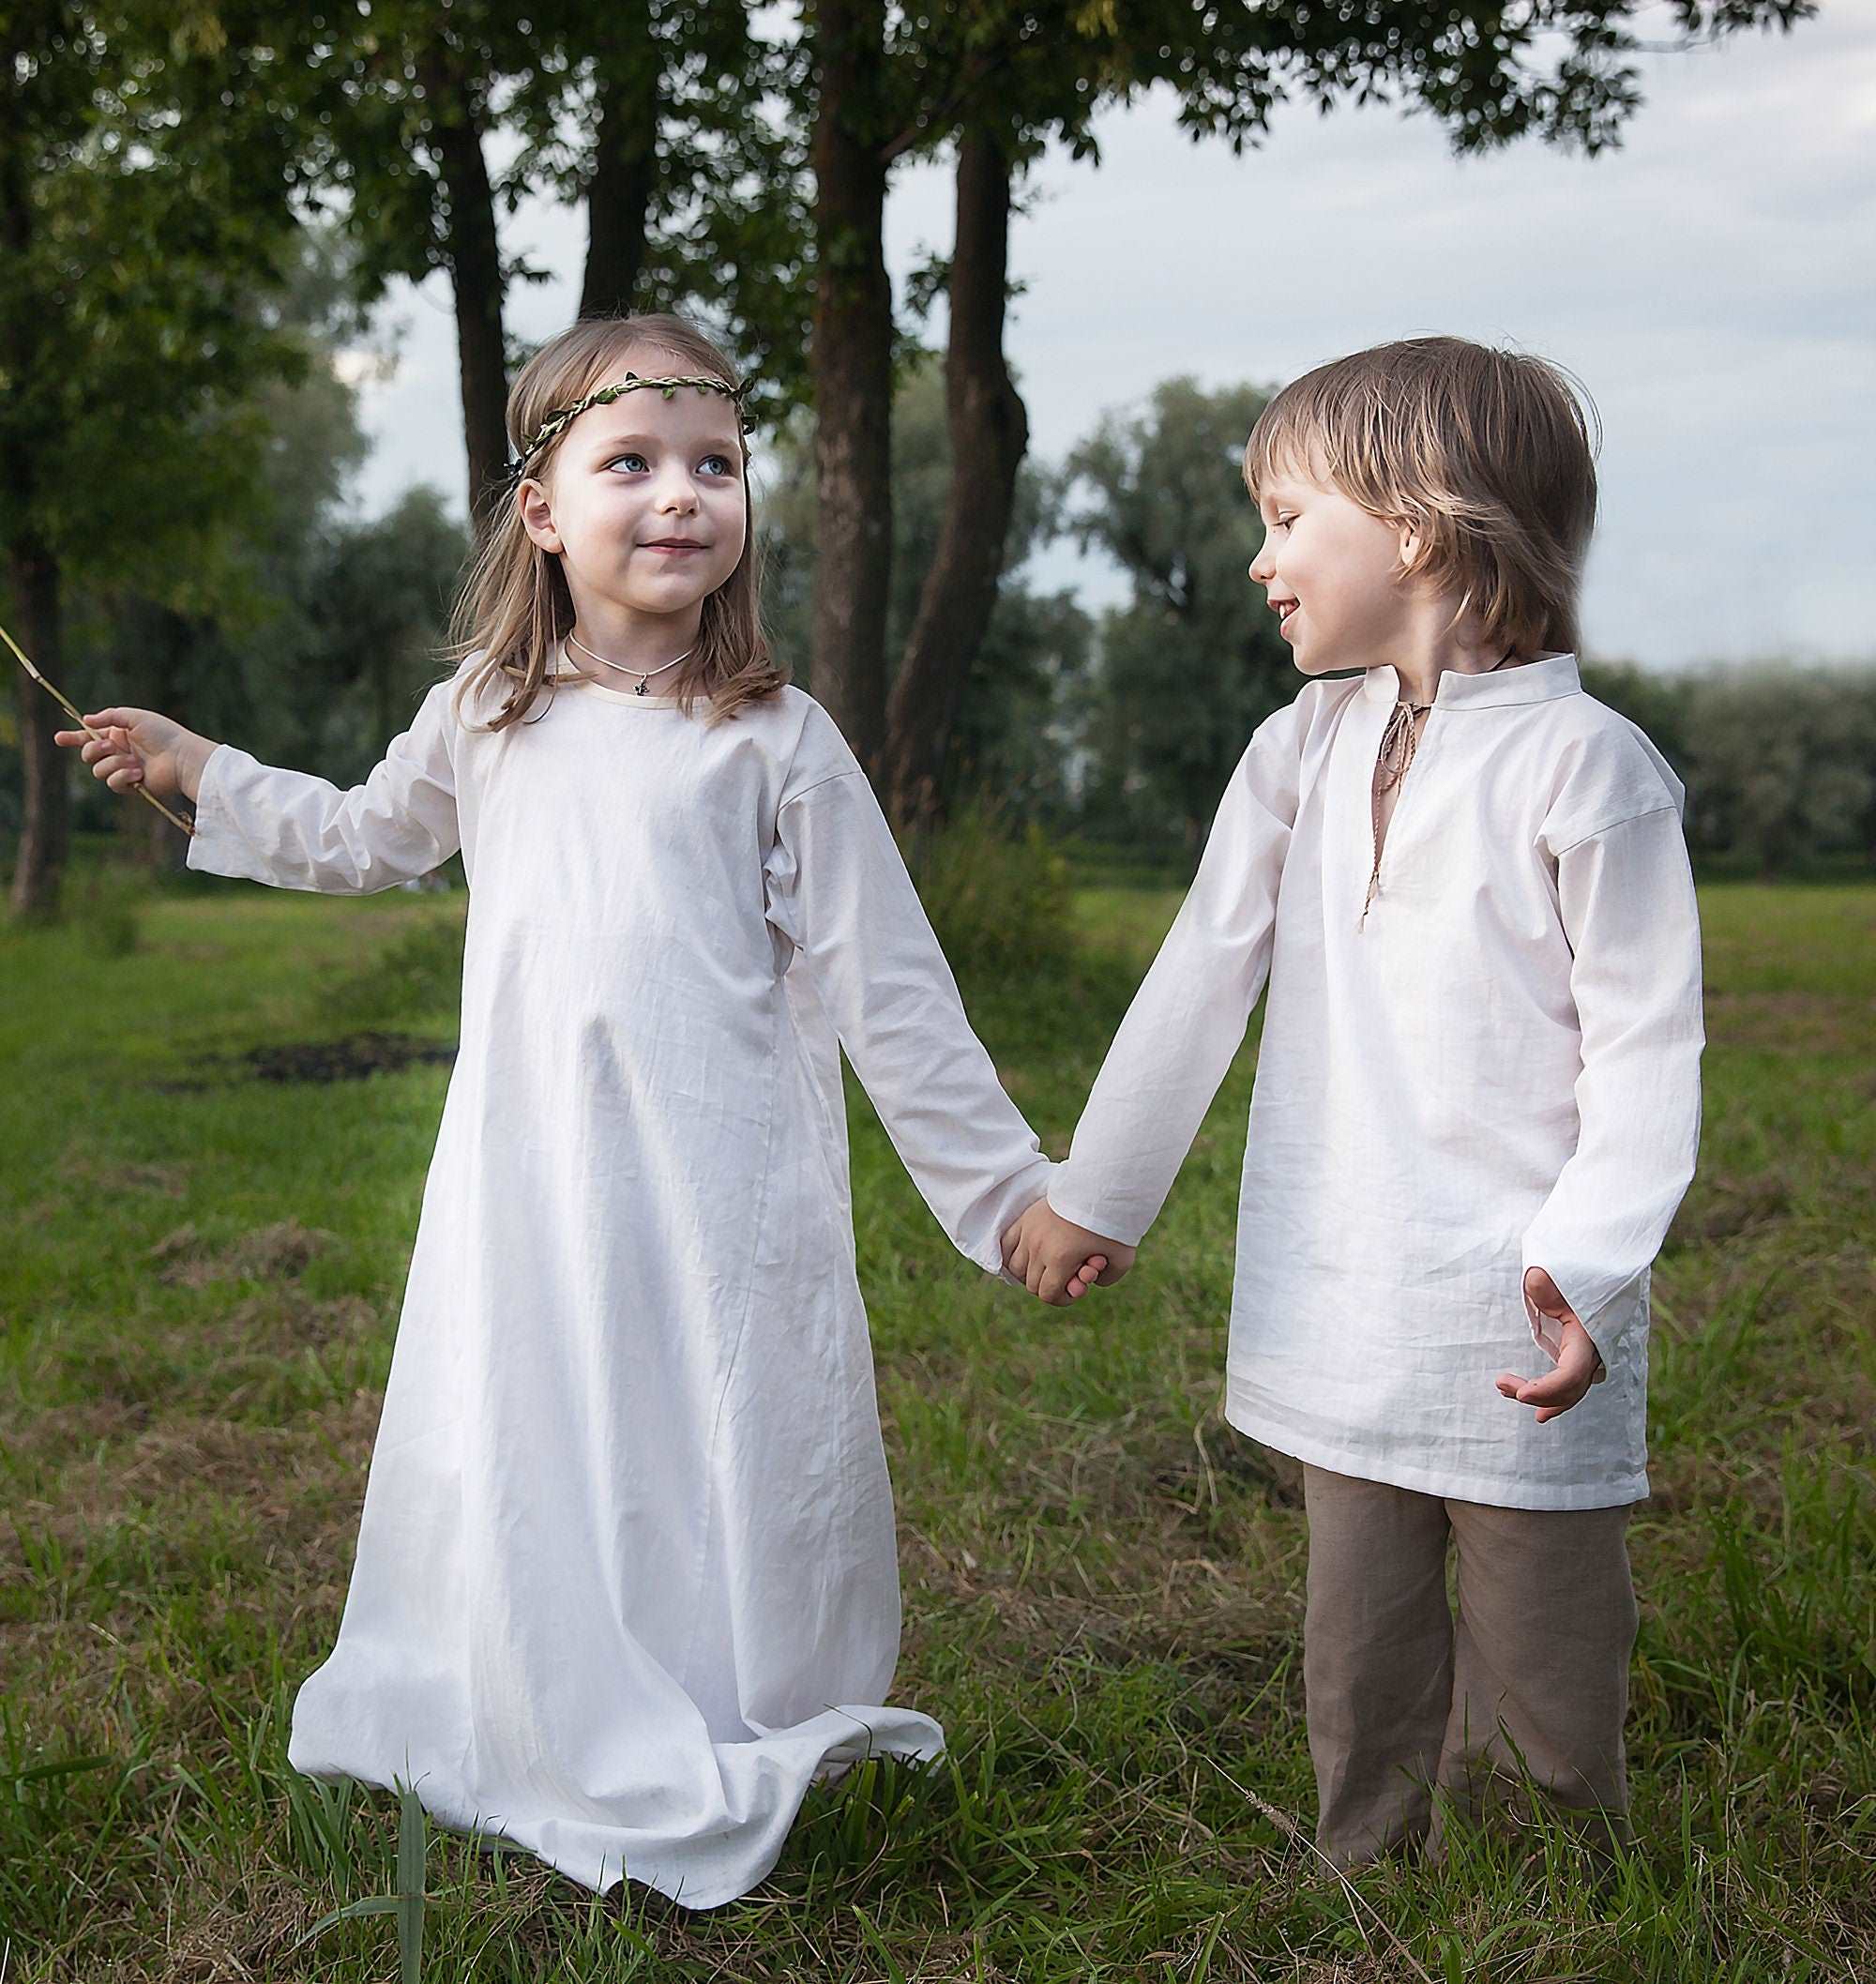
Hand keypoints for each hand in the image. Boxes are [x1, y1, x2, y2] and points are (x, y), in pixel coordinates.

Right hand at [53, 706, 217, 804]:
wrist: (183, 758)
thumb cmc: (164, 734)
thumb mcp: (134, 717)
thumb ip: (109, 717)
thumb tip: (85, 720)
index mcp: (119, 735)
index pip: (90, 736)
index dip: (73, 738)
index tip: (59, 738)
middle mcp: (120, 752)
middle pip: (88, 754)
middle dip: (93, 749)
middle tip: (109, 746)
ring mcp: (124, 769)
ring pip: (97, 770)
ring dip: (113, 764)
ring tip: (134, 762)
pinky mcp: (132, 785)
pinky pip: (112, 783)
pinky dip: (122, 776)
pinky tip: (138, 773)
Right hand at [1001, 1198, 1135, 1306]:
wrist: (1101, 1184)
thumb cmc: (1113, 1221)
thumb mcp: (1122, 1258)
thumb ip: (1107, 1279)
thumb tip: (1090, 1282)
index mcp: (1060, 1259)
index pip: (1048, 1294)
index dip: (1064, 1298)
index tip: (1078, 1288)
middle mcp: (1038, 1247)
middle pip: (1032, 1283)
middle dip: (1051, 1285)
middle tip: (1070, 1273)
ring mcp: (1028, 1231)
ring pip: (1016, 1267)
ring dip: (1031, 1272)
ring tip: (1049, 1264)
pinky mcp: (1025, 1218)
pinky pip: (1006, 1243)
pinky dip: (1013, 1253)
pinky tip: (1028, 1255)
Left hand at [1496, 1268, 1604, 1422]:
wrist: (1593, 1273)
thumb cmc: (1573, 1274)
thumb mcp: (1559, 1274)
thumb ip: (1547, 1281)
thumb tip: (1534, 1282)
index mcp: (1589, 1336)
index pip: (1573, 1374)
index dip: (1549, 1389)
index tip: (1521, 1394)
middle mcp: (1593, 1353)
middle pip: (1568, 1388)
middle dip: (1536, 1394)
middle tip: (1501, 1383)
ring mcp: (1588, 1358)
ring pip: (1567, 1391)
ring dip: (1538, 1396)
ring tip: (1503, 1388)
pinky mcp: (1578, 1358)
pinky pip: (1568, 1386)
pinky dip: (1551, 1399)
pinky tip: (1534, 1410)